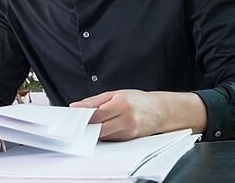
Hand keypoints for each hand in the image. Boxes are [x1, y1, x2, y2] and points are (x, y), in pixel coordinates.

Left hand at [69, 89, 205, 140]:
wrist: (160, 111)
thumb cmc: (138, 100)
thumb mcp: (115, 94)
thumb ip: (94, 101)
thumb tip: (76, 106)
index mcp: (122, 104)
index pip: (96, 114)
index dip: (83, 116)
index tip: (74, 115)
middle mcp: (126, 119)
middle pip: (98, 127)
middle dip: (87, 126)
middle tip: (79, 122)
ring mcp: (128, 131)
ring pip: (103, 135)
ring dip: (95, 130)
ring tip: (91, 123)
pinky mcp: (129, 139)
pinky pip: (110, 138)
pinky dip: (104, 134)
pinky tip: (103, 127)